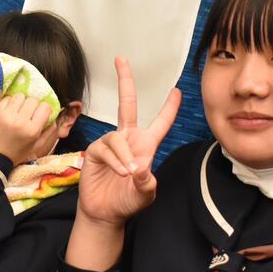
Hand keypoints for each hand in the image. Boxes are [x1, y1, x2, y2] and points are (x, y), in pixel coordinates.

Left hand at [0, 93, 56, 165]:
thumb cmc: (15, 153)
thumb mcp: (35, 147)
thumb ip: (49, 133)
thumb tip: (55, 118)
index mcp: (32, 130)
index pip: (45, 107)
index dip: (44, 109)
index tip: (40, 114)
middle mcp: (20, 121)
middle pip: (33, 100)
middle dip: (32, 105)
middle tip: (28, 113)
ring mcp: (7, 115)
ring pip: (20, 96)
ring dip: (21, 102)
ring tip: (18, 111)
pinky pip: (7, 98)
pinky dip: (10, 103)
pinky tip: (8, 112)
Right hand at [77, 56, 180, 226]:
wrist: (104, 212)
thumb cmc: (127, 201)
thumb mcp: (145, 195)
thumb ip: (147, 183)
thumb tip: (140, 167)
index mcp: (146, 146)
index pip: (160, 122)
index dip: (169, 107)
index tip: (176, 90)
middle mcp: (128, 139)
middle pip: (127, 105)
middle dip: (125, 81)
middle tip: (121, 59)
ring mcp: (111, 144)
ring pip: (117, 138)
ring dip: (124, 156)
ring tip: (128, 174)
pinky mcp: (95, 151)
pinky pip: (105, 148)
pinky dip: (114, 161)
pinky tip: (119, 172)